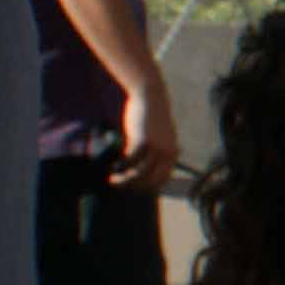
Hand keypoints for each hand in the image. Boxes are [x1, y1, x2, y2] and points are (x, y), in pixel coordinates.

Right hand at [114, 79, 180, 195]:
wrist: (151, 96)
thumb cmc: (152, 116)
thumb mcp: (158, 136)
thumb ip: (154, 151)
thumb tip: (141, 166)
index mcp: (173, 153)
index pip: (162, 180)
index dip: (147, 188)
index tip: (133, 189)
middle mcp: (167, 153)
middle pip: (149, 181)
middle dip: (133, 187)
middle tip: (118, 185)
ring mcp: (156, 148)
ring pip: (138, 174)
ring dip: (124, 180)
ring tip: (112, 180)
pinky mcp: (143, 140)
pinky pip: (130, 160)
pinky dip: (120, 167)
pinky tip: (113, 167)